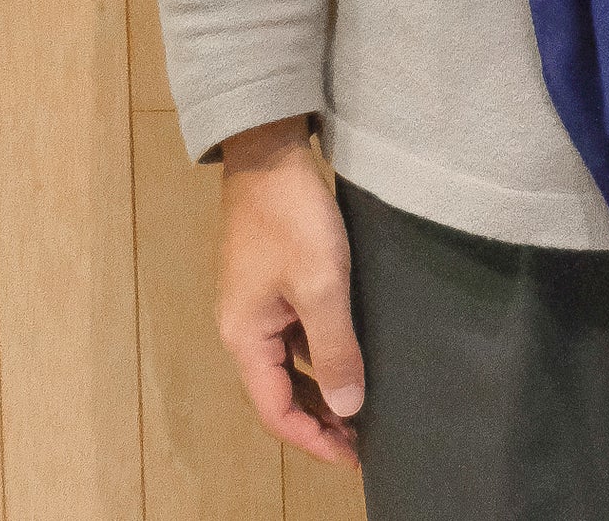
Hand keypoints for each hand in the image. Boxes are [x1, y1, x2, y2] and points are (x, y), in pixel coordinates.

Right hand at [216, 115, 364, 467]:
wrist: (271, 151)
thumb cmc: (293, 218)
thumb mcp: (322, 285)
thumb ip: (335, 349)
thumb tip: (348, 410)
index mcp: (245, 337)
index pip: (277, 411)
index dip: (315, 440)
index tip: (355, 456)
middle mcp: (244, 327)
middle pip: (280, 392)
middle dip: (320, 420)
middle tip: (364, 438)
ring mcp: (257, 303)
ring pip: (290, 364)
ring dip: (322, 387)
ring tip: (364, 403)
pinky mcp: (273, 280)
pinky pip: (296, 335)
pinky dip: (321, 354)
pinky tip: (352, 352)